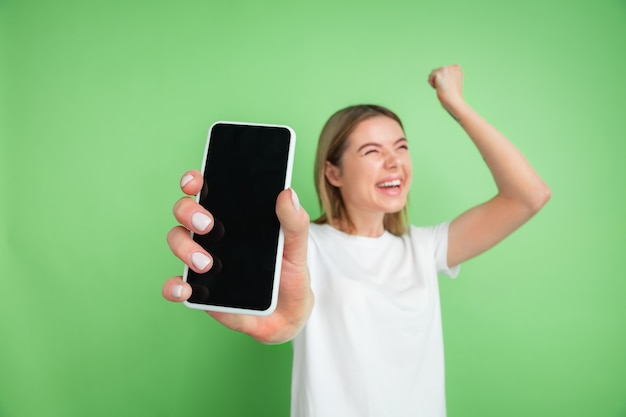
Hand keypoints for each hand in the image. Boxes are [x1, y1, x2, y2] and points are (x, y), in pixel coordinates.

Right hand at [162, 170, 312, 343]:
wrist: (289, 312)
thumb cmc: (289, 271)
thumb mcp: (296, 246)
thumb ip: (294, 222)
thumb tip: (288, 194)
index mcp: (233, 216)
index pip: (207, 189)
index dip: (195, 180)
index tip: (196, 181)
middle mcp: (212, 234)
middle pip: (185, 211)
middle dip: (189, 212)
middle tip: (208, 225)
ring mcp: (202, 260)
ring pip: (178, 241)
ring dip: (185, 247)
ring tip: (207, 263)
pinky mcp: (200, 290)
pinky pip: (177, 285)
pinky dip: (174, 286)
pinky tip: (185, 288)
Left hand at [428, 64, 466, 118]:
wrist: (455, 101)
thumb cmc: (454, 96)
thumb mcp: (453, 82)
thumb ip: (448, 76)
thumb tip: (440, 76)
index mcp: (457, 68)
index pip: (444, 69)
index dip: (444, 79)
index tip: (449, 86)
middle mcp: (452, 66)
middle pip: (437, 70)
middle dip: (439, 80)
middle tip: (446, 88)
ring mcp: (446, 69)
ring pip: (433, 73)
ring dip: (435, 81)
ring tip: (442, 88)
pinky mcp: (439, 74)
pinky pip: (430, 77)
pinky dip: (432, 84)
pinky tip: (439, 88)